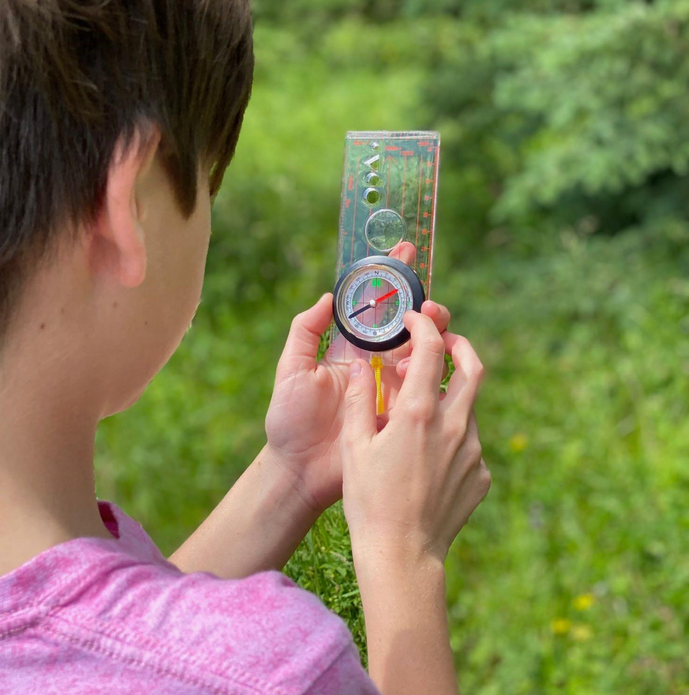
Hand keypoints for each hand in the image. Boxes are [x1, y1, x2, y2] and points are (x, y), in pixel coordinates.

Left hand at [264, 242, 450, 513]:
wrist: (300, 470)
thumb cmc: (289, 420)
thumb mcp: (290, 369)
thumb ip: (305, 331)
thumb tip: (329, 295)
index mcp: (349, 351)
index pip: (374, 309)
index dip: (389, 281)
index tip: (405, 253)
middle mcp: (375, 365)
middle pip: (407, 328)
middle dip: (422, 306)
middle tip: (428, 300)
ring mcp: (391, 387)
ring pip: (422, 351)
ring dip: (433, 330)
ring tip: (434, 318)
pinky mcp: (401, 411)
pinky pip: (424, 384)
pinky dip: (432, 365)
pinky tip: (430, 354)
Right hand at [340, 312, 490, 564]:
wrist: (402, 555)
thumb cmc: (369, 500)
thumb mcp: (354, 446)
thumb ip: (360, 399)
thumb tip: (364, 364)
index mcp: (419, 414)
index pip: (433, 350)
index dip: (425, 327)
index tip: (415, 320)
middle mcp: (454, 426)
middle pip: (474, 368)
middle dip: (461, 345)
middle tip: (445, 342)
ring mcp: (473, 451)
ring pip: (470, 407)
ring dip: (451, 396)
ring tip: (422, 411)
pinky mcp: (481, 475)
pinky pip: (470, 442)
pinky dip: (453, 433)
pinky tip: (428, 455)